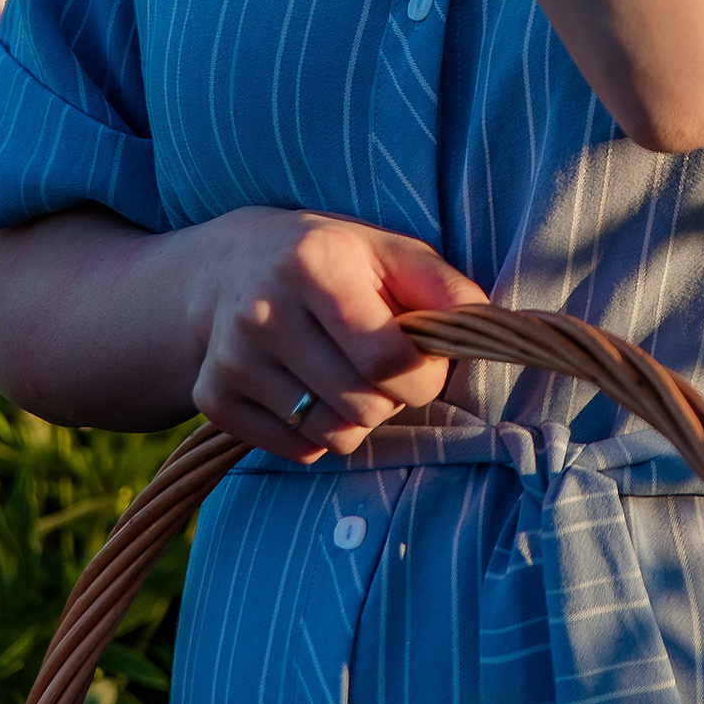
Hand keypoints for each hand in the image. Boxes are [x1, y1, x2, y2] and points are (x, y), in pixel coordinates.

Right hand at [188, 207, 481, 462]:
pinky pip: (296, 451)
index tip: (422, 362)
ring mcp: (232, 359)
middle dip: (392, 399)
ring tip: (345, 377)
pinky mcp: (213, 399)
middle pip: (363, 407)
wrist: (224, 269)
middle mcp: (263, 312)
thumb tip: (490, 327)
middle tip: (381, 369)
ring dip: (356, 420)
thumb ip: (444, 287)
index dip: (424, 377)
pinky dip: (316, 435)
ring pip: (331, 436)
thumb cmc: (329, 260)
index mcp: (313, 265)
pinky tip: (306, 390)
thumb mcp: (388, 252)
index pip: (389, 362)